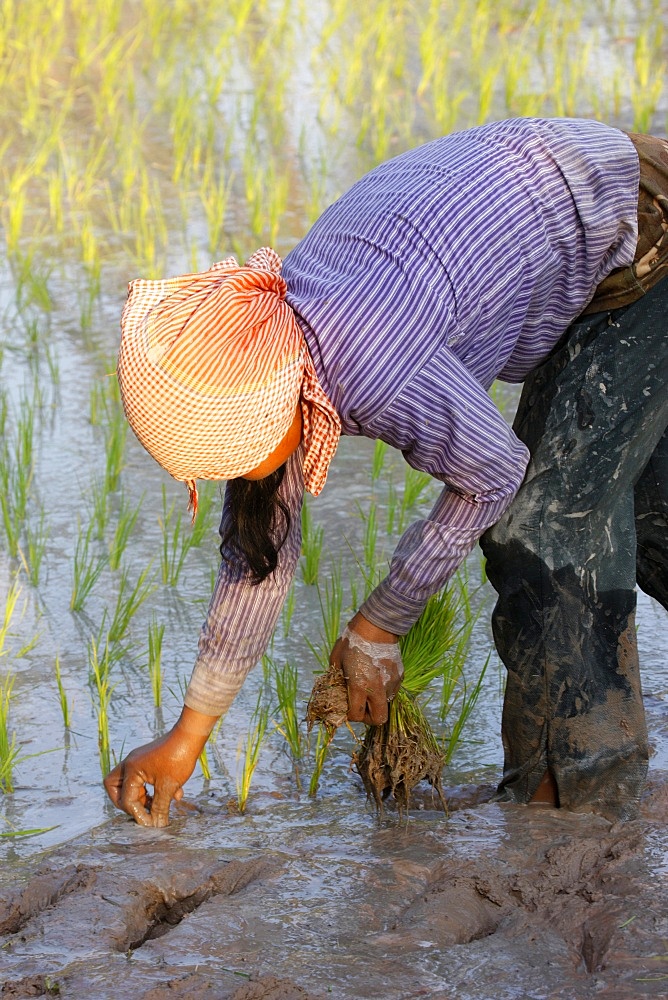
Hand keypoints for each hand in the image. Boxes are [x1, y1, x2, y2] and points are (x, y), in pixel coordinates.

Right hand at [103, 707, 217, 826]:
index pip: (127, 799)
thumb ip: (159, 807)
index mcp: (131, 769)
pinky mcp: (150, 760)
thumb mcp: (168, 786)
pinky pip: (145, 778)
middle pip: (115, 787)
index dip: (138, 814)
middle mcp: (131, 764)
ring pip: (131, 783)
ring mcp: (140, 760)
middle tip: (140, 811)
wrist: (191, 735)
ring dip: (143, 797)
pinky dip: (155, 789)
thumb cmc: (178, 757)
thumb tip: (156, 825)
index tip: (152, 823)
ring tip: (157, 806)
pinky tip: (174, 796)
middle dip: (126, 802)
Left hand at [330, 612, 402, 725]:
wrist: (376, 625)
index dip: (349, 714)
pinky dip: (383, 691)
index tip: (345, 705)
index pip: (356, 715)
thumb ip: (337, 681)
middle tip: (359, 706)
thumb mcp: (336, 661)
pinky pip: (391, 692)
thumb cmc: (352, 641)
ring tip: (367, 687)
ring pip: (386, 706)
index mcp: (360, 685)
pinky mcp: (399, 677)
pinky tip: (376, 677)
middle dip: (367, 717)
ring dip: (376, 703)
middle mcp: (378, 688)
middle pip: (378, 720)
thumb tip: (339, 694)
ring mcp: (391, 683)